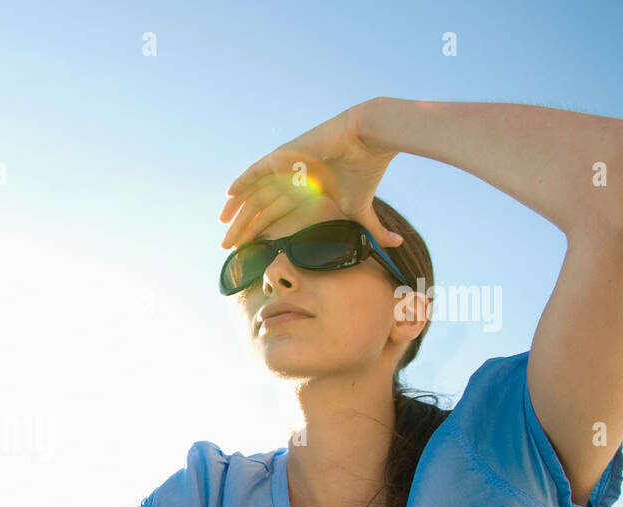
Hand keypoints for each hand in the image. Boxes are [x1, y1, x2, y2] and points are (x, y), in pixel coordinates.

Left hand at [219, 100, 400, 251]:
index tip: (246, 251)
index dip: (259, 232)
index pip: (274, 214)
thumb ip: (373, 229)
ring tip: (224, 231)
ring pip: (254, 194)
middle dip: (242, 229)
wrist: (369, 139)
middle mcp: (290, 178)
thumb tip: (397, 245)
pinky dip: (241, 184)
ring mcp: (284, 166)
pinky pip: (254, 172)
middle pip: (259, 208)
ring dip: (237, 213)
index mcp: (303, 190)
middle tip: (226, 248)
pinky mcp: (282, 155)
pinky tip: (228, 198)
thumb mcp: (362, 209)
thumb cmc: (366, 170)